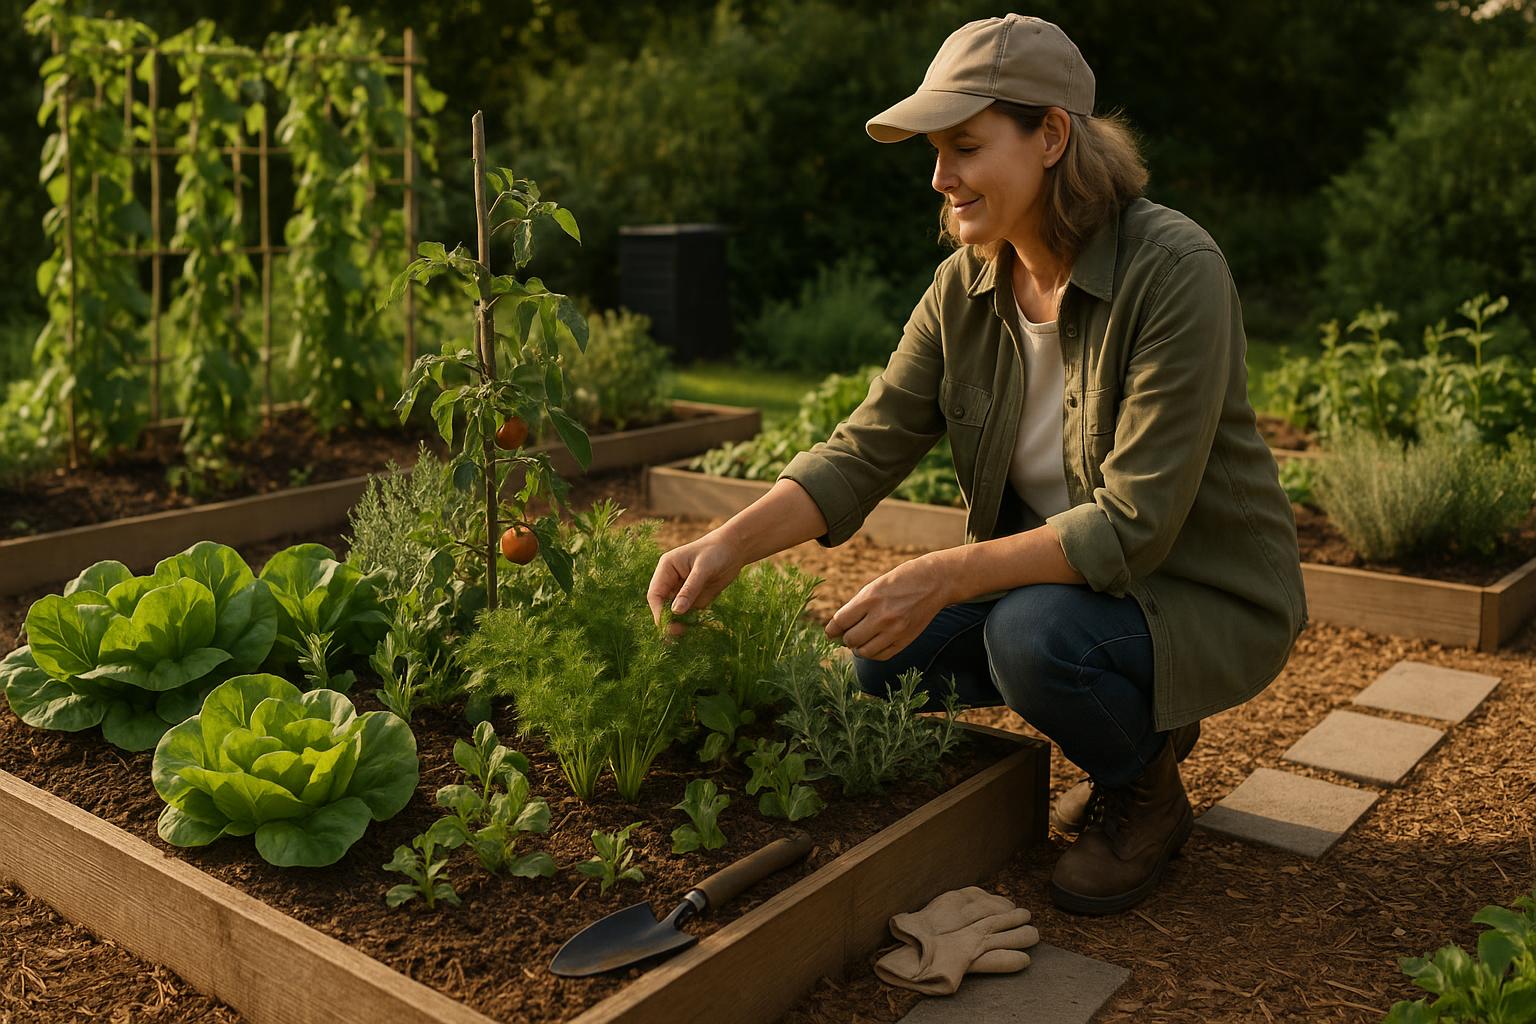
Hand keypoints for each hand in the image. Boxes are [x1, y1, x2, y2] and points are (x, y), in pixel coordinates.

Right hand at [646, 532, 746, 636]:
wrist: (735, 549)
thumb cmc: (716, 552)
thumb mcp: (703, 569)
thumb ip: (690, 589)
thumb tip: (676, 612)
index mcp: (666, 569)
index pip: (655, 594)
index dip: (658, 611)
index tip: (667, 625)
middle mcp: (670, 581)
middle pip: (662, 606)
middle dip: (668, 620)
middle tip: (679, 633)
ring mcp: (682, 590)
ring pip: (675, 613)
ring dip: (680, 623)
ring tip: (688, 632)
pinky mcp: (694, 598)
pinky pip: (690, 614)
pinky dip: (692, 621)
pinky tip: (698, 626)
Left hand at [825, 553, 952, 660]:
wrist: (934, 582)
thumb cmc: (900, 581)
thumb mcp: (874, 587)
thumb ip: (856, 607)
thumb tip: (837, 628)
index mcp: (870, 599)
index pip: (840, 622)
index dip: (831, 630)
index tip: (830, 632)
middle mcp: (881, 616)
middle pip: (850, 639)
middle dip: (846, 638)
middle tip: (848, 633)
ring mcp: (894, 631)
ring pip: (864, 652)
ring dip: (858, 648)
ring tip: (861, 639)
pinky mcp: (905, 640)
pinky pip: (881, 656)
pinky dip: (873, 653)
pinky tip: (874, 644)